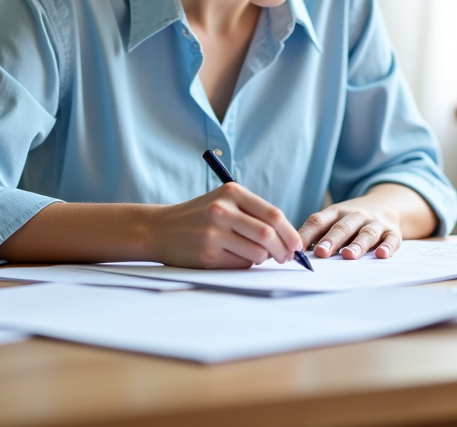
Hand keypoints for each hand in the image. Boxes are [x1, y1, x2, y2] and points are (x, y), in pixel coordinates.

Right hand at [148, 183, 302, 268]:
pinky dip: (246, 264)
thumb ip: (253, 214)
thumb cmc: (199, 217)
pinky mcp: (207, 255)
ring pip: (257, 253)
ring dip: (264, 259)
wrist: (160, 229)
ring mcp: (213, 233)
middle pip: (268, 235)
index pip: (273, 215)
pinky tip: (236, 258)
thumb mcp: (223, 202)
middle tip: (287, 258)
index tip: (296, 245)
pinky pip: (240, 264)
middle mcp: (222, 210)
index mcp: (231, 192)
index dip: (290, 233)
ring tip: (257, 256)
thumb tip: (288, 240)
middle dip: (284, 250)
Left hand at [300, 198, 403, 260]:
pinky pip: (391, 240)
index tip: (297, 248)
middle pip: (342, 227)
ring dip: (357, 244)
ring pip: (366, 233)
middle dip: (331, 240)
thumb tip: (290, 253)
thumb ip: (316, 234)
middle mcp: (356, 216)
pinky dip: (387, 247)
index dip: (308, 234)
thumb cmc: (351, 219)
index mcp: (336, 212)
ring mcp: (375, 223)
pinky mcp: (392, 232)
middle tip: (321, 252)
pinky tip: (381, 254)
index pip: (319, 220)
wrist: (386, 205)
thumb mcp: (333, 219)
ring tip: (348, 255)